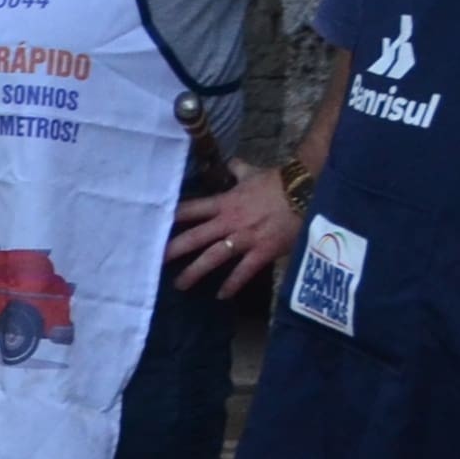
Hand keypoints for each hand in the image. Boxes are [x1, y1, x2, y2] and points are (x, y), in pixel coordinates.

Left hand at [167, 166, 302, 297]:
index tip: (154, 226)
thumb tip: (232, 162)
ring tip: (180, 284)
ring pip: (213, 257)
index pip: (191, 209)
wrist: (306, 191)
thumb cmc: (279, 183)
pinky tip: (221, 296)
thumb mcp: (253, 173)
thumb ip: (238, 170)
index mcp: (224, 202)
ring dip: (195, 271)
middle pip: (194, 237)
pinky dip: (233, 284)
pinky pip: (244, 271)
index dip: (171, 218)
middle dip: (173, 249)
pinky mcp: (262, 251)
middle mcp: (229, 222)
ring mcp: (244, 238)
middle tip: (154, 260)